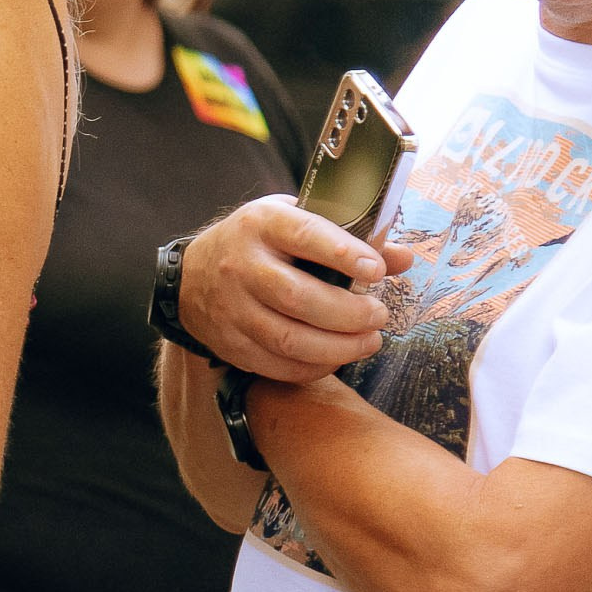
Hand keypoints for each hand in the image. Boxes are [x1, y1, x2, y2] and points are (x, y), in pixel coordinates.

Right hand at [176, 194, 416, 382]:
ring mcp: (231, 307)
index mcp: (261, 224)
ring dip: (339, 347)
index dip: (343, 254)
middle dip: (349, 313)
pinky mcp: (229, 342)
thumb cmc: (258, 245)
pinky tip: (335, 357)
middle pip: (298, 297)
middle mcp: (240, 264)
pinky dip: (314, 368)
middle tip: (378, 315)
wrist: (190, 278)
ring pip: (289, 339)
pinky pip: (276, 365)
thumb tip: (401, 258)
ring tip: (368, 341)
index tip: (376, 271)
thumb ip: (347, 239)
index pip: (303, 236)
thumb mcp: (293, 223)